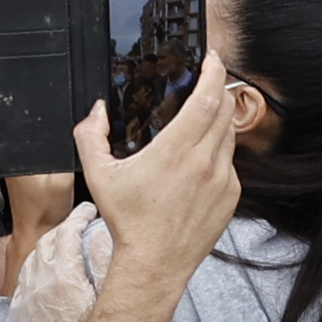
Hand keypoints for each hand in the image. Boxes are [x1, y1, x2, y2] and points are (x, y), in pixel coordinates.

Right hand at [74, 51, 239, 277]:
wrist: (155, 263)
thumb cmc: (128, 221)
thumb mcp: (98, 176)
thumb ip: (90, 137)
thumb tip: (96, 111)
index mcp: (175, 152)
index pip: (206, 99)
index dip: (213, 72)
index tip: (212, 58)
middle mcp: (205, 162)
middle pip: (224, 110)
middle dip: (217, 89)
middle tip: (206, 80)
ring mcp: (223, 180)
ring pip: (229, 135)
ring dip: (218, 120)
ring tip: (200, 119)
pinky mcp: (231, 196)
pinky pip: (230, 162)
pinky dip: (218, 151)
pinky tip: (197, 160)